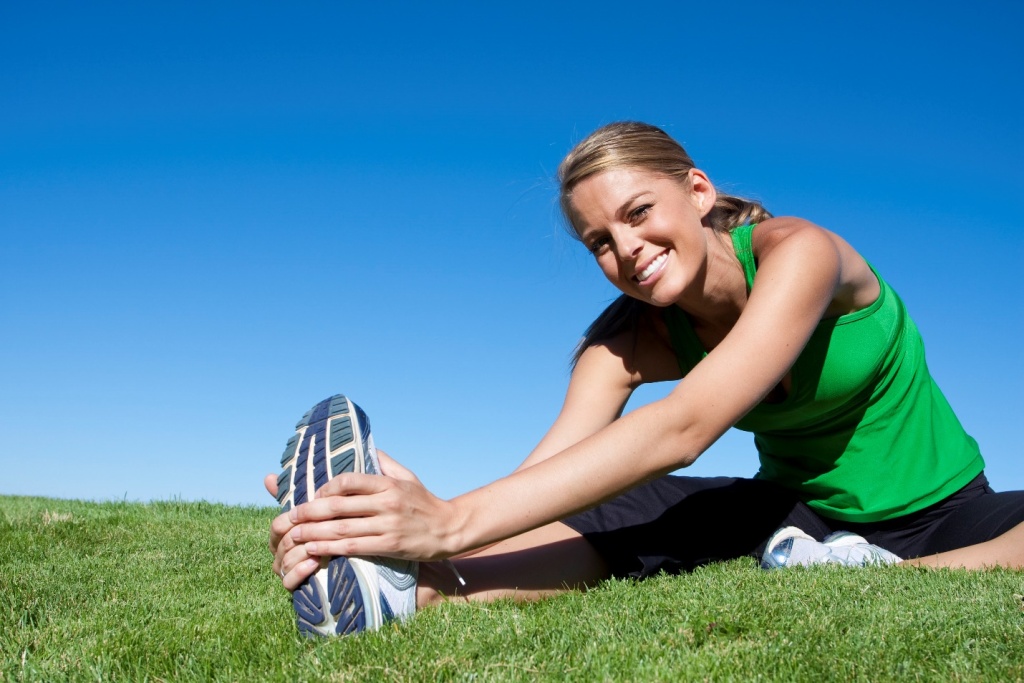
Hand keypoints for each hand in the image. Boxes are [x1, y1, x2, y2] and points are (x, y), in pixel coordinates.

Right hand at [264, 474, 319, 590]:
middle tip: (317, 532)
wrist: (345, 552)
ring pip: (284, 562)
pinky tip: (315, 564)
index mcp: (282, 534)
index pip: (277, 526)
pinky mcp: (295, 586)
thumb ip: (293, 495)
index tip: (307, 516)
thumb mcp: (314, 510)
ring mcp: (286, 570)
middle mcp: (281, 553)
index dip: (290, 521)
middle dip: (298, 537)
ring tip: (319, 548)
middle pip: (281, 543)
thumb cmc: (326, 528)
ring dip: (301, 554)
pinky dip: (300, 572)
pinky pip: (289, 582)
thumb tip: (268, 476)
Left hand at [283, 451, 460, 562]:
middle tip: (290, 517)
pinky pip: (353, 548)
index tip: (313, 496)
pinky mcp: (390, 546)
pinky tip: (315, 550)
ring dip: (314, 533)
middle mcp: (386, 503)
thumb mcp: (407, 476)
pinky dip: (330, 549)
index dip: (325, 488)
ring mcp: (388, 526)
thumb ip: (384, 462)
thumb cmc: (424, 501)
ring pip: (342, 529)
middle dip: (309, 512)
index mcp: (387, 483)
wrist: (449, 528)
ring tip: (294, 535)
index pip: (348, 480)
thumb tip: (364, 447)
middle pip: (339, 507)